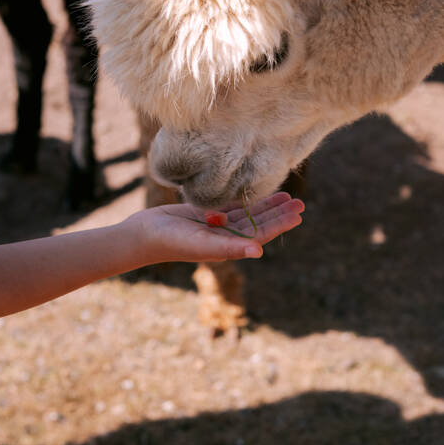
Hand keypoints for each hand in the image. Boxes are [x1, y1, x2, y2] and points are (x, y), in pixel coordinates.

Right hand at [129, 192, 304, 263]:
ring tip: (286, 196)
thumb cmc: (170, 242)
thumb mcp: (202, 244)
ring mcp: (214, 225)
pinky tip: (257, 193)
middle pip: (258, 223)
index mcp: (228, 246)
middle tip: (300, 202)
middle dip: (278, 213)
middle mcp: (225, 237)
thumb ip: (230, 247)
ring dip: (265, 205)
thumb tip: (259, 251)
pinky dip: (245, 200)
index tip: (298, 213)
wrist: (142, 235)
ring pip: (247, 214)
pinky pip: (229, 206)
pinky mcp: (203, 214)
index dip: (280, 223)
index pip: (261, 234)